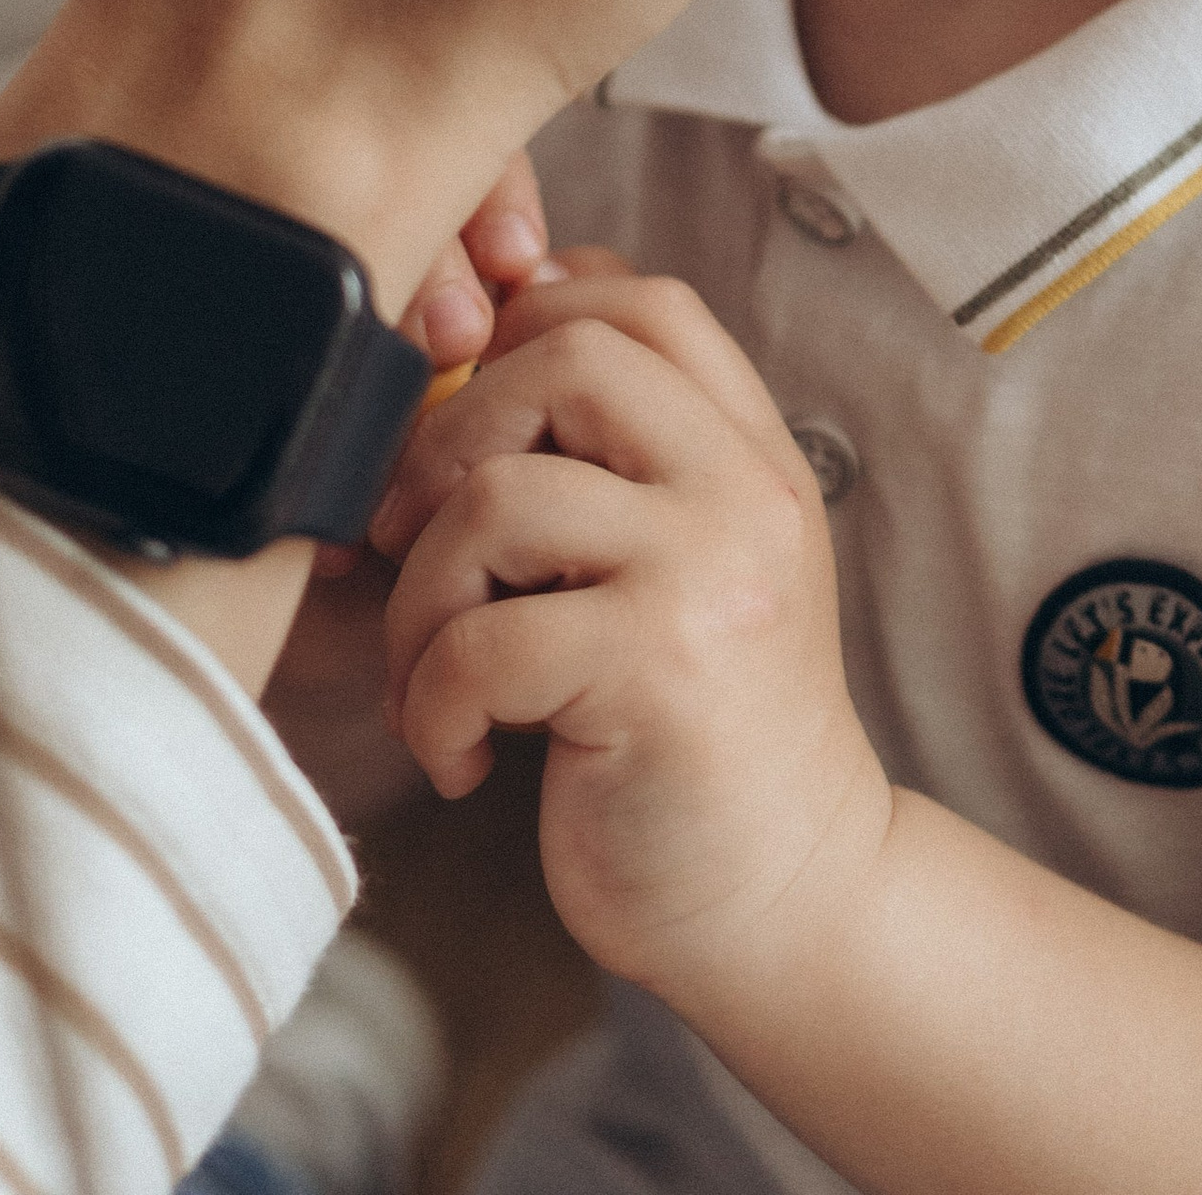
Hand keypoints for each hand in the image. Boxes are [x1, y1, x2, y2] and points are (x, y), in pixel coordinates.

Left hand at [379, 275, 892, 1003]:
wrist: (789, 902)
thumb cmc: (698, 733)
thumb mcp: (687, 563)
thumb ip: (621, 460)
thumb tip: (489, 330)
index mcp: (752, 455)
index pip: (639, 299)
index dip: (528, 323)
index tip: (471, 428)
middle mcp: (744, 494)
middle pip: (564, 359)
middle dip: (449, 443)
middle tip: (413, 544)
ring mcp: (707, 577)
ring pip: (498, 497)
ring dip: (421, 594)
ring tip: (433, 674)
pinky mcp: (654, 675)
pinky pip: (479, 640)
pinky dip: (431, 702)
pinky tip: (459, 753)